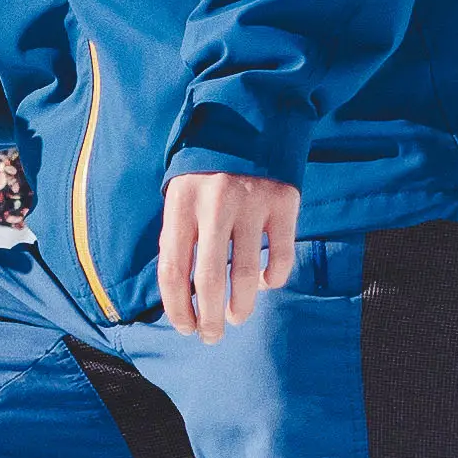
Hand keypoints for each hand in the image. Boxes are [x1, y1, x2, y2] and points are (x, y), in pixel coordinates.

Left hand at [157, 168, 300, 340]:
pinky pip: (281, 256)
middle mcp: (216, 205)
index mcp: (182, 204)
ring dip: (241, 306)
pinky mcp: (284, 202)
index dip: (178, 308)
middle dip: (210, 318)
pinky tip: (265, 285)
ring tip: (236, 317)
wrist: (249, 122)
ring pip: (247, 273)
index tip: (185, 327)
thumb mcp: (180, 194)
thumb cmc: (206, 171)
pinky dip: (273, 279)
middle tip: (212, 336)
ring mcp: (252, 203)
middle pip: (210, 279)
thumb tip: (178, 292)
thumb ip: (177, 236)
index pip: (173, 271)